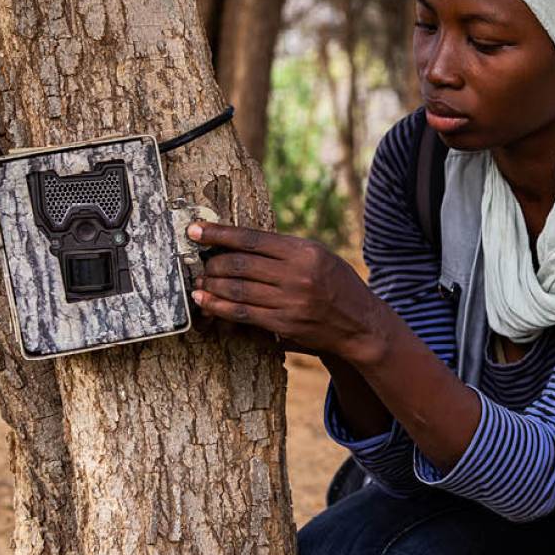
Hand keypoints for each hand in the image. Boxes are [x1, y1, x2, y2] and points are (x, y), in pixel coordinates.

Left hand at [187, 221, 390, 363]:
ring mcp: (290, 301)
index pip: (251, 239)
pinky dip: (219, 306)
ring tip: (199, 282)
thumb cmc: (337, 285)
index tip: (194, 230)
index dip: (218, 234)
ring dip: (211, 285)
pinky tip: (206, 301)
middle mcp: (297, 275)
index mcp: (305, 251)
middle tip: (201, 263)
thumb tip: (240, 243)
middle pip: (239, 265)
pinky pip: (242, 313)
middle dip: (212, 263)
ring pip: (237, 290)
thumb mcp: (319, 256)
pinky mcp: (284, 324)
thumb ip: (284, 250)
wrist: (360, 324)